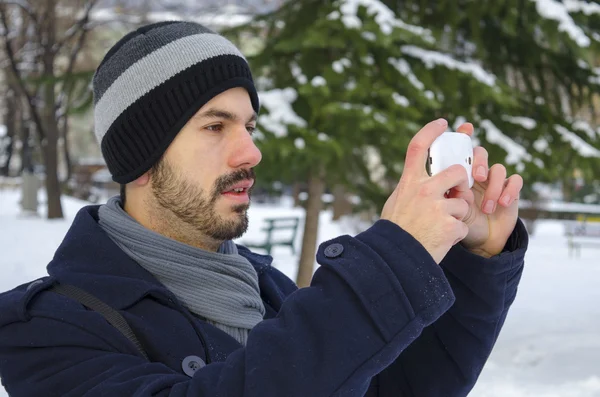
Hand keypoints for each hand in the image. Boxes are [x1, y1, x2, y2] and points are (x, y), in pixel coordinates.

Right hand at [381, 118, 471, 263]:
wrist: (396, 259)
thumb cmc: (395, 231)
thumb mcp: (396, 202)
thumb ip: (411, 187)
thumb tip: (420, 176)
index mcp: (409, 183)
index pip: (419, 147)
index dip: (432, 131)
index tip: (443, 123)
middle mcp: (424, 191)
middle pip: (457, 172)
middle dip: (462, 182)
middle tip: (457, 193)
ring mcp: (439, 208)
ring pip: (463, 202)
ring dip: (457, 215)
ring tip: (440, 227)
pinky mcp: (452, 226)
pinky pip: (463, 225)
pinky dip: (456, 234)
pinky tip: (441, 240)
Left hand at [448, 123, 523, 256]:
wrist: (479, 241)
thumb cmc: (459, 222)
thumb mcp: (447, 208)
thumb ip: (445, 194)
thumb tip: (445, 184)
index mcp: (458, 173)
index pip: (461, 149)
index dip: (464, 134)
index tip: (466, 127)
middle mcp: (476, 173)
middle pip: (480, 153)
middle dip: (479, 161)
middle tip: (476, 177)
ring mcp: (494, 181)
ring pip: (497, 168)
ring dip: (492, 187)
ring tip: (486, 207)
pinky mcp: (510, 190)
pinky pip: (514, 180)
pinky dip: (508, 190)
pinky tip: (502, 203)